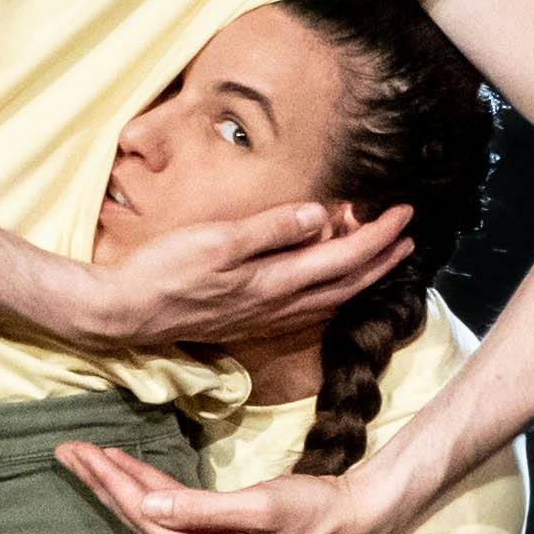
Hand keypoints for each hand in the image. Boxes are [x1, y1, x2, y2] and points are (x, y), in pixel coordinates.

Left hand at [54, 442, 398, 533]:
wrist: (346, 521)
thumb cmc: (310, 512)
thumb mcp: (260, 506)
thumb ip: (201, 509)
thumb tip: (148, 505)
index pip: (144, 514)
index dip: (110, 481)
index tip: (81, 451)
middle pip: (135, 516)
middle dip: (99, 481)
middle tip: (64, 449)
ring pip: (145, 512)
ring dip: (113, 482)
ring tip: (81, 456)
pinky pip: (164, 510)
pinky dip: (141, 486)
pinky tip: (122, 471)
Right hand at [70, 200, 413, 351]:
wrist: (124, 313)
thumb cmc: (163, 271)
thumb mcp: (215, 240)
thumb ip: (270, 229)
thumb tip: (321, 215)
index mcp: (273, 282)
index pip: (343, 258)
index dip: (379, 236)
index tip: (404, 212)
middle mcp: (277, 306)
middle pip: (346, 284)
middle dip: (382, 260)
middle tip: (408, 234)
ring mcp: (263, 318)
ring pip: (330, 299)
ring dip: (361, 277)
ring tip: (382, 256)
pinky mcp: (248, 321)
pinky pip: (308, 308)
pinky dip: (332, 290)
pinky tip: (329, 284)